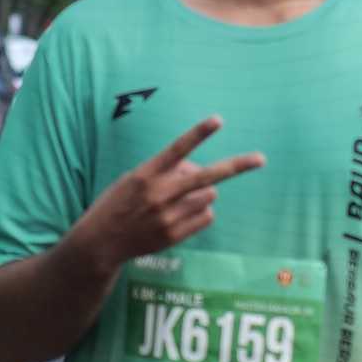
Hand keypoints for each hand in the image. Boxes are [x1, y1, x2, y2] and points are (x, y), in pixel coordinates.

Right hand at [80, 118, 265, 275]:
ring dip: (202, 193)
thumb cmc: (118, 203)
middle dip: (236, 167)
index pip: (177, 149)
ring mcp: (168, 216)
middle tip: (260, 159)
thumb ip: (166, 172)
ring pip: (208, 196)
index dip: (198, 133)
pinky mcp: (175, 235)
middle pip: (206, 176)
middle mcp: (160, 194)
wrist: (100, 242)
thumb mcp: (134, 179)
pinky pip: (207, 217)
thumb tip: (200, 172)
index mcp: (146, 174)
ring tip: (179, 200)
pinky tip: (181, 215)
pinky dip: (201, 213)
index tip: (218, 120)